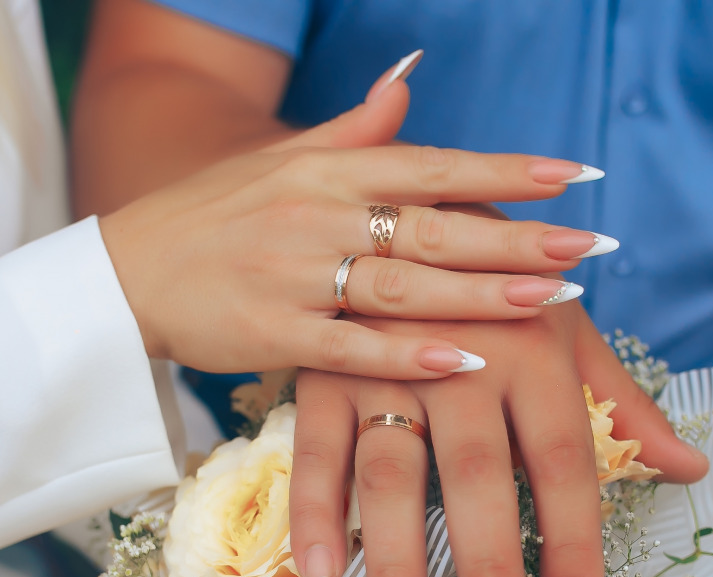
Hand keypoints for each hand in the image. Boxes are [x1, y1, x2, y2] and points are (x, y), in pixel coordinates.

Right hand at [97, 84, 615, 379]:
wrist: (122, 270)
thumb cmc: (213, 215)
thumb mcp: (283, 160)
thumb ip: (357, 129)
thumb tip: (411, 79)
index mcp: (328, 169)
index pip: (434, 165)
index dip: (506, 172)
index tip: (576, 178)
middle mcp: (317, 214)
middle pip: (433, 226)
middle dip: (517, 237)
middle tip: (590, 247)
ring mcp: (295, 275)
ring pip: (403, 285)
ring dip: (480, 293)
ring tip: (550, 299)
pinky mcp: (271, 333)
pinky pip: (351, 346)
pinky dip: (408, 353)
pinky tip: (465, 361)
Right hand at [291, 303, 708, 576]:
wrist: (406, 204)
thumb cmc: (502, 283)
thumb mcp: (569, 331)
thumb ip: (623, 406)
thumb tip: (689, 469)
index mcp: (535, 347)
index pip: (564, 459)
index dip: (573, 540)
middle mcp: (462, 353)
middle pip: (477, 474)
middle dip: (487, 564)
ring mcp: (385, 361)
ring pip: (390, 471)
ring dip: (393, 557)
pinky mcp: (324, 368)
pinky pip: (316, 450)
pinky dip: (313, 511)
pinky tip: (317, 573)